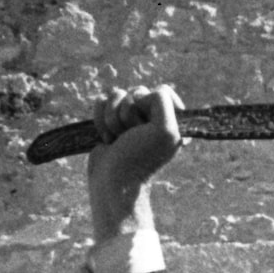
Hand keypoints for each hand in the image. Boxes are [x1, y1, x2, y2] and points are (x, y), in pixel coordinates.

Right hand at [88, 84, 183, 241]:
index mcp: (173, 120)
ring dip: (112, 117)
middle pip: (136, 90)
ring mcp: (130, 120)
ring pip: (116, 94)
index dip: (149, 104)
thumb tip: (139, 94)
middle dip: (128, 113)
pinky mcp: (110, 123)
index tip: (148, 127)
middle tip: (132, 136)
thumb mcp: (165, 130)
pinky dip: (100, 118)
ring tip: (118, 139)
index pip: (160, 90)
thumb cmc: (140, 158)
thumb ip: (162, 100)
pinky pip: (101, 102)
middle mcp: (153, 118)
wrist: (114, 182)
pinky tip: (107, 138)